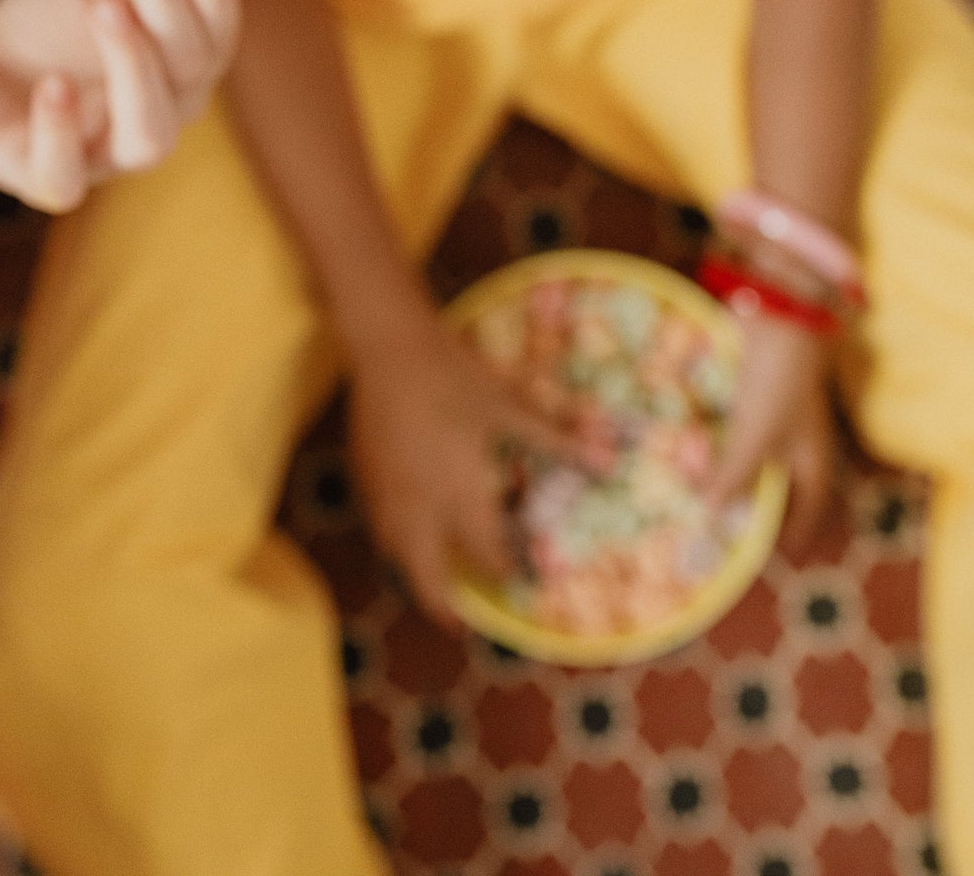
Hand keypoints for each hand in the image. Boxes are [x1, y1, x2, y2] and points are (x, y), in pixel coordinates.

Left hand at [0, 0, 239, 211]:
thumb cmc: (44, 24)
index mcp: (183, 65)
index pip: (218, 29)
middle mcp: (160, 113)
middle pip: (189, 68)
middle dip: (168, 0)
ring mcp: (105, 155)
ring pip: (148, 134)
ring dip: (134, 67)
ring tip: (104, 7)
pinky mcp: (44, 178)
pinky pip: (62, 175)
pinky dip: (60, 131)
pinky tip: (53, 84)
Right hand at [348, 309, 605, 625]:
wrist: (389, 346)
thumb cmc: (454, 376)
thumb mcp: (509, 406)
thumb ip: (556, 439)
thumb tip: (609, 461)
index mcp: (461, 496)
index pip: (486, 554)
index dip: (505, 573)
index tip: (518, 583)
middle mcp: (422, 510)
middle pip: (428, 580)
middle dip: (444, 609)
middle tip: (459, 626)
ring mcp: (387, 497)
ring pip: (397, 557)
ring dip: (417, 577)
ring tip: (433, 584)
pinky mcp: (364, 478)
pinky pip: (379, 528)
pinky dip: (396, 545)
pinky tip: (406, 533)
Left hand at [707, 314, 834, 553]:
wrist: (777, 311)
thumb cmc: (779, 381)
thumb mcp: (758, 435)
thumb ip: (735, 474)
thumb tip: (711, 513)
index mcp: (811, 457)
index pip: (809, 506)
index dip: (796, 531)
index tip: (779, 554)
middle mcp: (793, 438)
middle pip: (770, 481)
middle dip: (740, 496)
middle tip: (709, 513)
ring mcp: (771, 412)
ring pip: (744, 451)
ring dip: (719, 464)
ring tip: (689, 477)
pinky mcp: (748, 389)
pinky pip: (728, 421)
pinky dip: (711, 432)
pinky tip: (685, 439)